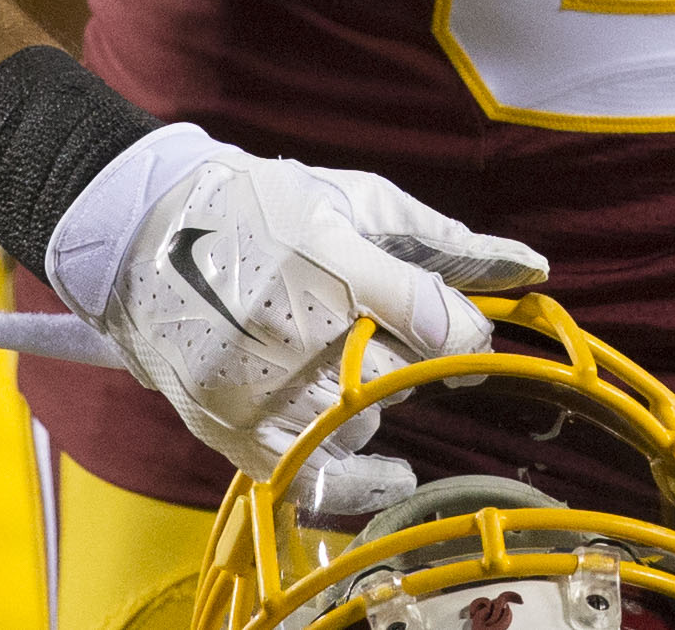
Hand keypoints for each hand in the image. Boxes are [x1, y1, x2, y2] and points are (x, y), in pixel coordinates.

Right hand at [14, 122, 545, 476]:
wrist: (141, 234)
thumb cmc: (260, 204)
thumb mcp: (352, 198)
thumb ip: (442, 240)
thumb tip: (533, 266)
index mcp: (331, 259)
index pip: (429, 315)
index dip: (467, 327)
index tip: (468, 326)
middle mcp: (295, 328)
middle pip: (401, 375)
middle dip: (420, 361)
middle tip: (409, 342)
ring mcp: (258, 384)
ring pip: (360, 425)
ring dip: (375, 404)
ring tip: (355, 368)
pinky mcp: (228, 426)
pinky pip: (309, 476)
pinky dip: (353, 476)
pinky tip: (384, 466)